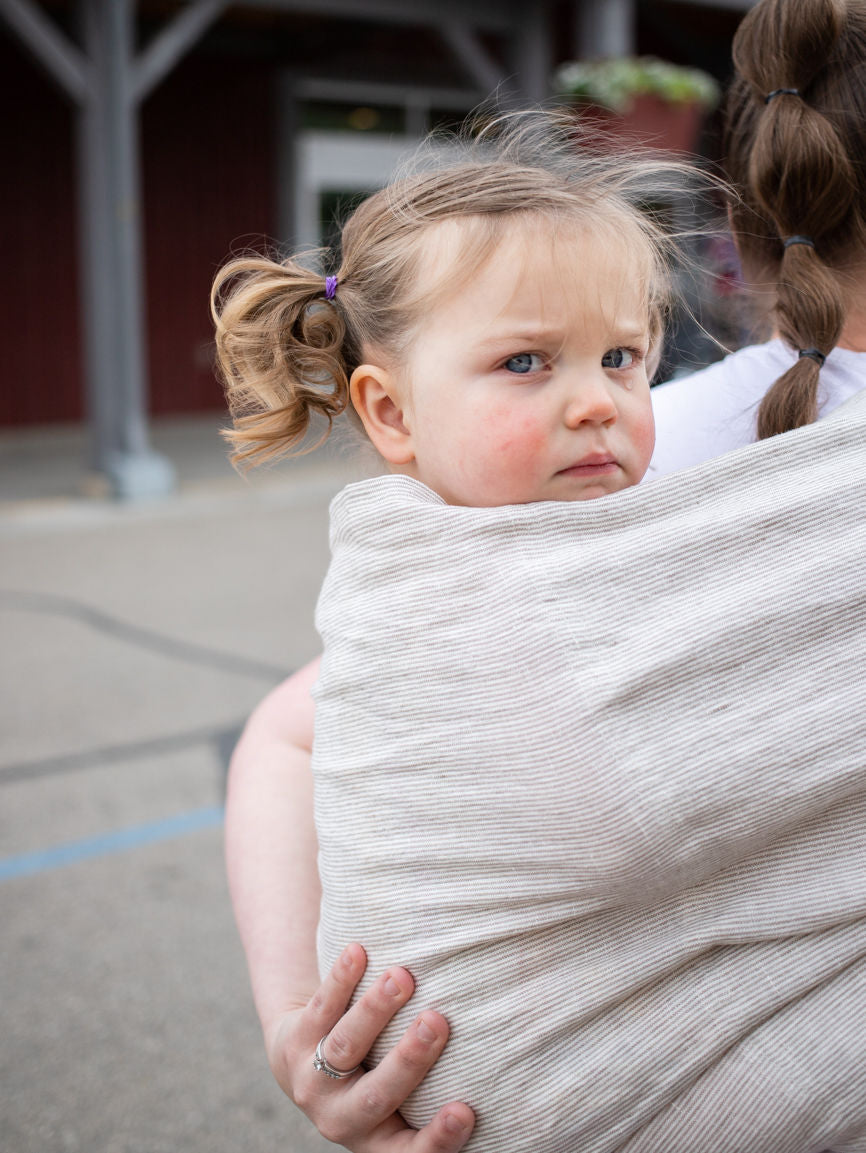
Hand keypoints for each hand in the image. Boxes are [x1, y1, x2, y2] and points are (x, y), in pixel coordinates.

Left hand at [268, 943, 475, 1151]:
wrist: (302, 1058)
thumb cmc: (377, 1074)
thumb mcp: (402, 1099)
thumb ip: (439, 1087)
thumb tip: (518, 1048)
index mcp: (379, 1140)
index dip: (439, 1137)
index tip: (467, 1109)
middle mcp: (343, 1119)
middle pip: (376, 1094)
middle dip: (408, 1059)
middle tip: (437, 1020)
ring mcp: (312, 1081)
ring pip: (344, 1046)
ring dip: (374, 1010)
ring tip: (402, 975)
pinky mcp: (293, 1042)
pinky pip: (318, 1008)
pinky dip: (340, 979)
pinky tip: (359, 951)